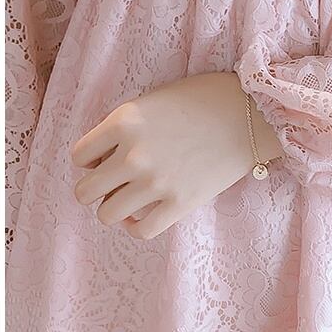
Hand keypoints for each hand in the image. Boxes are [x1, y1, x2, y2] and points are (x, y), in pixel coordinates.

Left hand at [71, 72, 282, 239]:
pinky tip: (146, 213)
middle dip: (96, 188)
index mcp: (124, 122)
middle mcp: (133, 154)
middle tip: (116, 183)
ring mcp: (156, 181)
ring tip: (132, 198)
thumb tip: (104, 161)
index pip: (79, 157)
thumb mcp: (154, 101)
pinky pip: (140, 230)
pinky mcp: (180, 203)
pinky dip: (136, 226)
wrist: (252, 113)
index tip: (107, 160)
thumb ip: (125, 127)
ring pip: (106, 214)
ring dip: (115, 208)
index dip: (91, 161)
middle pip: (84, 191)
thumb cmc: (204, 100)